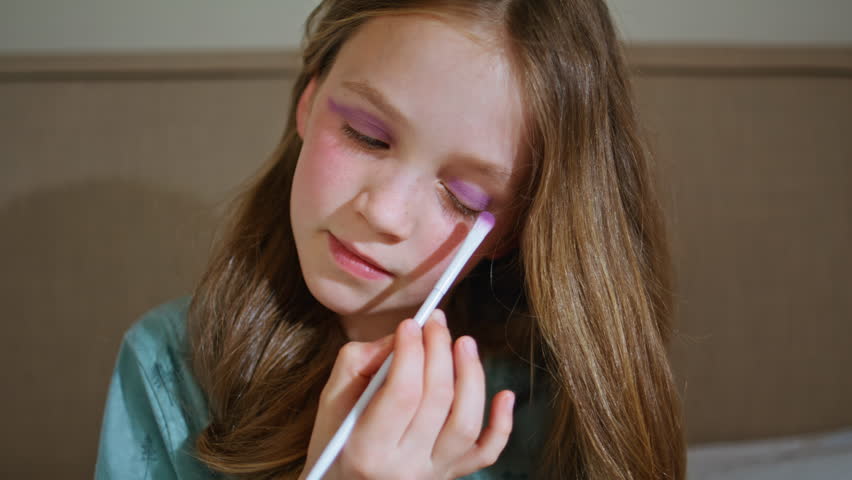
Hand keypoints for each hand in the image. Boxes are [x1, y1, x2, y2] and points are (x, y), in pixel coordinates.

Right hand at [300, 310, 514, 479]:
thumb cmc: (335, 439)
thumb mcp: (332, 401)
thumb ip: (360, 362)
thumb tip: (404, 337)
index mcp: (367, 449)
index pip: (403, 393)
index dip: (411, 352)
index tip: (411, 324)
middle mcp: (404, 468)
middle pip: (438, 401)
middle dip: (440, 351)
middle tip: (436, 322)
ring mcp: (432, 474)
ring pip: (466, 423)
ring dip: (472, 377)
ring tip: (464, 342)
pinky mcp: (450, 474)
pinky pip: (486, 453)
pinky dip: (502, 424)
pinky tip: (505, 395)